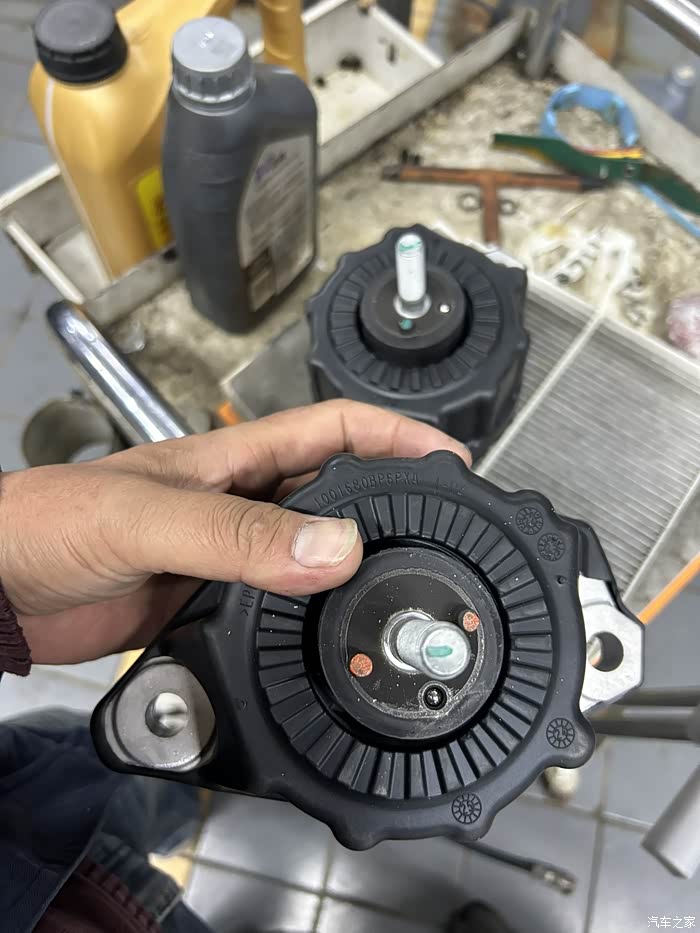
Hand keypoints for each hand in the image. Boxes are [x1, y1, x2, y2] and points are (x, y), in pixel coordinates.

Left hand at [0, 400, 469, 664]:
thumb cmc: (45, 525)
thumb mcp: (147, 519)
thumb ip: (237, 536)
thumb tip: (332, 551)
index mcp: (230, 460)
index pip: (333, 429)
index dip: (397, 435)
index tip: (450, 456)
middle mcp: (238, 505)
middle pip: (337, 495)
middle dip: (395, 503)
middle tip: (445, 528)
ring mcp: (227, 558)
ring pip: (313, 557)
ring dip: (357, 568)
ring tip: (405, 586)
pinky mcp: (210, 606)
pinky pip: (281, 609)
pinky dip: (313, 621)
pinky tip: (332, 637)